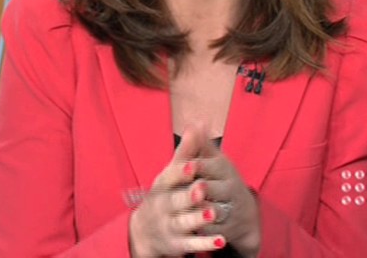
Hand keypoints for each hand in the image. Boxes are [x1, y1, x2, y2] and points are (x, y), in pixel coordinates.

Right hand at [128, 126, 226, 256]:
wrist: (145, 231)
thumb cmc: (165, 194)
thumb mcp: (171, 173)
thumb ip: (186, 151)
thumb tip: (197, 122)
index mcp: (162, 186)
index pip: (170, 178)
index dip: (182, 172)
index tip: (194, 166)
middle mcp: (163, 205)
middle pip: (174, 200)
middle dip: (188, 195)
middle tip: (202, 189)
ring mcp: (169, 225)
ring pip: (183, 223)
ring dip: (196, 218)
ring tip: (211, 213)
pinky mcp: (178, 244)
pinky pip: (193, 244)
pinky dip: (206, 243)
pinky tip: (221, 240)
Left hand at [189, 139, 261, 256]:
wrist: (242, 212)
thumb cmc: (219, 179)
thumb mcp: (213, 161)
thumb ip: (200, 145)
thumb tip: (195, 121)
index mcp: (225, 170)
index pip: (214, 167)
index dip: (200, 166)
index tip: (187, 165)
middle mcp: (231, 189)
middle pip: (216, 189)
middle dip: (205, 189)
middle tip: (195, 188)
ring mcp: (231, 210)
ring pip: (217, 210)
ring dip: (205, 211)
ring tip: (194, 210)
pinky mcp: (227, 229)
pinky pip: (215, 230)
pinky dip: (205, 230)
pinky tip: (192, 229)